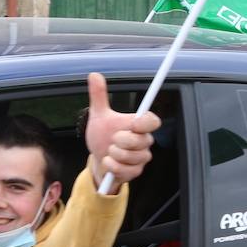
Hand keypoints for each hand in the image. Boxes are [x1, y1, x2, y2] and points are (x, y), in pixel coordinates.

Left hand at [84, 72, 159, 191]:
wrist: (97, 159)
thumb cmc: (102, 136)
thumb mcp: (98, 115)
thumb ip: (99, 96)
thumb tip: (94, 75)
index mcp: (138, 125)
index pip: (153, 121)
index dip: (146, 123)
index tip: (133, 123)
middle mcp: (143, 141)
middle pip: (142, 140)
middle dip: (122, 141)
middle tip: (112, 139)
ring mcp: (140, 158)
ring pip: (134, 157)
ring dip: (115, 154)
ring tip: (109, 151)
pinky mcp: (135, 172)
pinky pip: (127, 170)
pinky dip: (113, 166)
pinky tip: (108, 162)